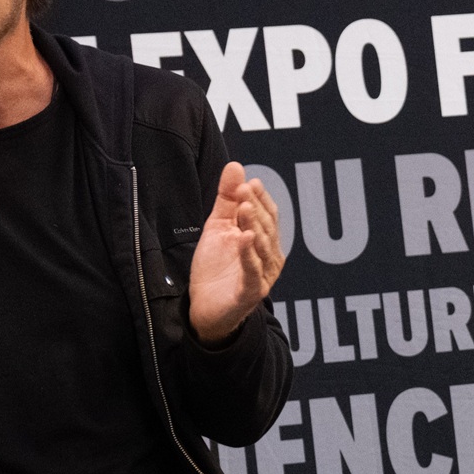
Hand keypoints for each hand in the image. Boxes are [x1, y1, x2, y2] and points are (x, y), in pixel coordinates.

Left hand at [187, 162, 283, 345]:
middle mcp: (269, 257)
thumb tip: (236, 165)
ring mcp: (263, 275)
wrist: (204, 308)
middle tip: (244, 190)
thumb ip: (228, 198)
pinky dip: (249, 254)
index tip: (249, 182)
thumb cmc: (216, 268)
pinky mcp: (251, 292)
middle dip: (256, 208)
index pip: (269, 215)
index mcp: (264, 240)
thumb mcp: (218, 227)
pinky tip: (245, 238)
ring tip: (245, 208)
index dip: (261, 198)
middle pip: (267, 228)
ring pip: (262, 247)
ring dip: (254, 226)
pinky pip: (253, 271)